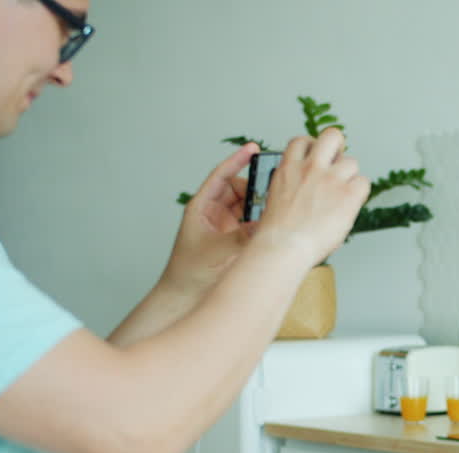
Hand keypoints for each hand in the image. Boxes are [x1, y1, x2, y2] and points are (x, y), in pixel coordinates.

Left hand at [164, 143, 259, 297]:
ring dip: (260, 209)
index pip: (222, 176)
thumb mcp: (219, 251)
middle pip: (240, 191)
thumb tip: (266, 225)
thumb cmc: (189, 273)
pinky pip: (251, 225)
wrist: (183, 297)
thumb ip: (243, 236)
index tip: (253, 149)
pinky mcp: (234, 241)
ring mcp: (224, 227)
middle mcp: (213, 214)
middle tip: (274, 192)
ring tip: (275, 211)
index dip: (237, 161)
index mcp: (202, 208)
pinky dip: (261, 224)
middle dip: (256, 191)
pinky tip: (272, 227)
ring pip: (248, 208)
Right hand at [253, 129, 369, 264]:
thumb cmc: (279, 233)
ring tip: (342, 194)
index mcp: (289, 168)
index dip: (312, 148)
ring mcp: (330, 179)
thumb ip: (292, 184)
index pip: (302, 141)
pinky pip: (363, 182)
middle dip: (337, 146)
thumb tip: (304, 185)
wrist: (284, 246)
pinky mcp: (347, 194)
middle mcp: (310, 168)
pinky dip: (359, 193)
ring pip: (352, 161)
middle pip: (332, 135)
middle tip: (337, 163)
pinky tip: (350, 204)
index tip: (316, 159)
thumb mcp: (276, 198)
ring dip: (349, 176)